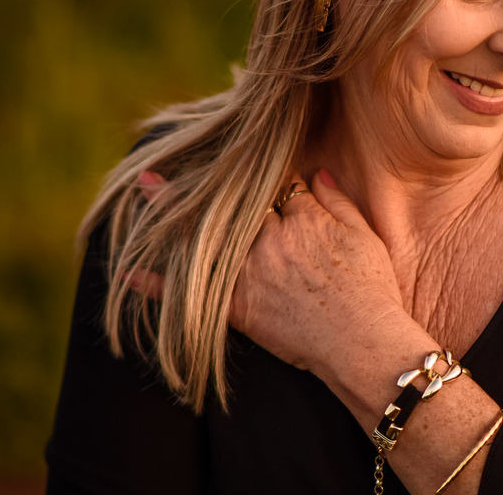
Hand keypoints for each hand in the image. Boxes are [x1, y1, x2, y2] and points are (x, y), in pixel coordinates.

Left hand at [131, 169, 408, 382]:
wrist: (362, 341)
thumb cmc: (373, 289)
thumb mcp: (365, 236)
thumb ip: (338, 201)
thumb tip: (316, 172)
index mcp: (305, 217)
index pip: (279, 186)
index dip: (270, 179)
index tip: (259, 171)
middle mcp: (271, 238)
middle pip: (235, 203)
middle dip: (209, 181)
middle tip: (172, 161)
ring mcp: (251, 272)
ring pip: (208, 236)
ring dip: (172, 211)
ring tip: (144, 186)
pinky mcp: (238, 307)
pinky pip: (191, 295)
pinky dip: (158, 285)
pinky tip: (129, 273)